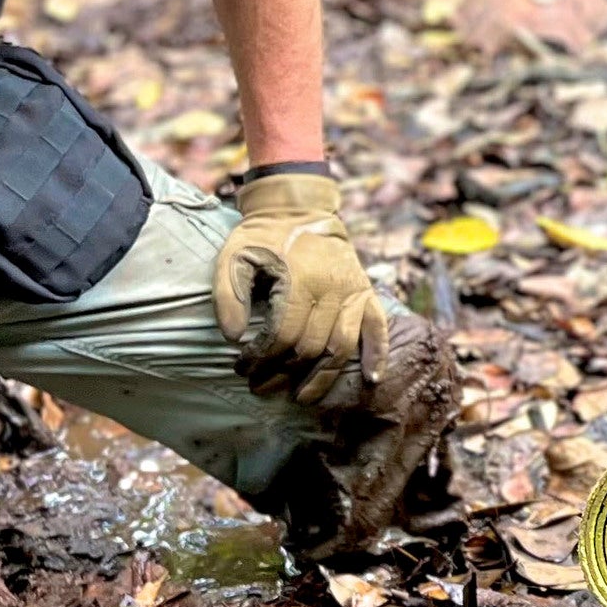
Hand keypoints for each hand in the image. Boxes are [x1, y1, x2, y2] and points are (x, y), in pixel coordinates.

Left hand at [212, 166, 386, 403]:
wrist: (299, 208)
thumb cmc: (263, 236)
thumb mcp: (234, 256)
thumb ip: (228, 295)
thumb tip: (234, 337)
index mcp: (299, 280)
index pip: (282, 336)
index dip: (260, 358)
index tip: (242, 368)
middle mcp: (332, 289)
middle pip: (310, 347)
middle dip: (282, 373)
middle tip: (260, 386)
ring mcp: (353, 291)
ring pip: (341, 347)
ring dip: (322, 378)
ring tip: (301, 398)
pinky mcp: (366, 292)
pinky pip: (377, 328)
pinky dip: (377, 354)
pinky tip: (370, 379)